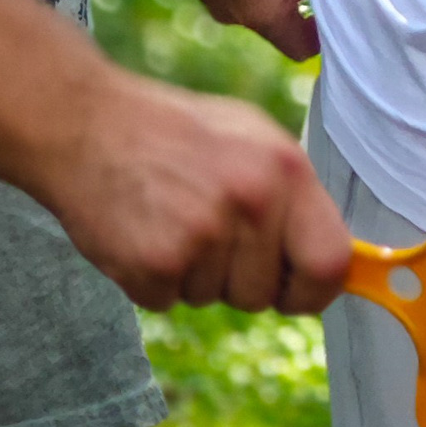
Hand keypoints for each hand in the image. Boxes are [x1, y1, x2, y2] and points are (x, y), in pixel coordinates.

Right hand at [61, 74, 351, 312]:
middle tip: (208, 233)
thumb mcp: (254, 140)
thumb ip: (295, 198)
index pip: (330, 262)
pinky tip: (143, 232)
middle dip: (240, 280)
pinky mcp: (154, 264)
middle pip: (265, 294)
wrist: (87, 124)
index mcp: (287, 170)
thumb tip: (338, 260)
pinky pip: (168, 301)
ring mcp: (202, 236)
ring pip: (215, 300)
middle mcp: (252, 203)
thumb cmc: (178, 133)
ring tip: (172, 219)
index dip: (317, 290)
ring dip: (194, 276)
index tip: (299, 292)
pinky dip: (154, 280)